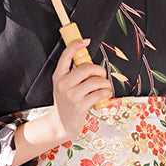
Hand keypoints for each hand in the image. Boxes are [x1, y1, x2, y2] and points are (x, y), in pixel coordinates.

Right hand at [11, 38, 112, 165]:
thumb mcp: (64, 85)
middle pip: (86, 68)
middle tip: (102, 76)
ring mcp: (71, 96)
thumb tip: (89, 61)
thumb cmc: (66, 102)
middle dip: (99, 70)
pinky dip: (106, 93)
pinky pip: (99, 94)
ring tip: (105, 87)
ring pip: (95, 81)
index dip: (76, 45)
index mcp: (58, 76)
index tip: (86, 41)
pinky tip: (105, 95)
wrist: (61, 124)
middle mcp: (63, 84)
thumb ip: (72, 73)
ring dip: (105, 83)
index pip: (66, 55)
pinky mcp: (80, 106)